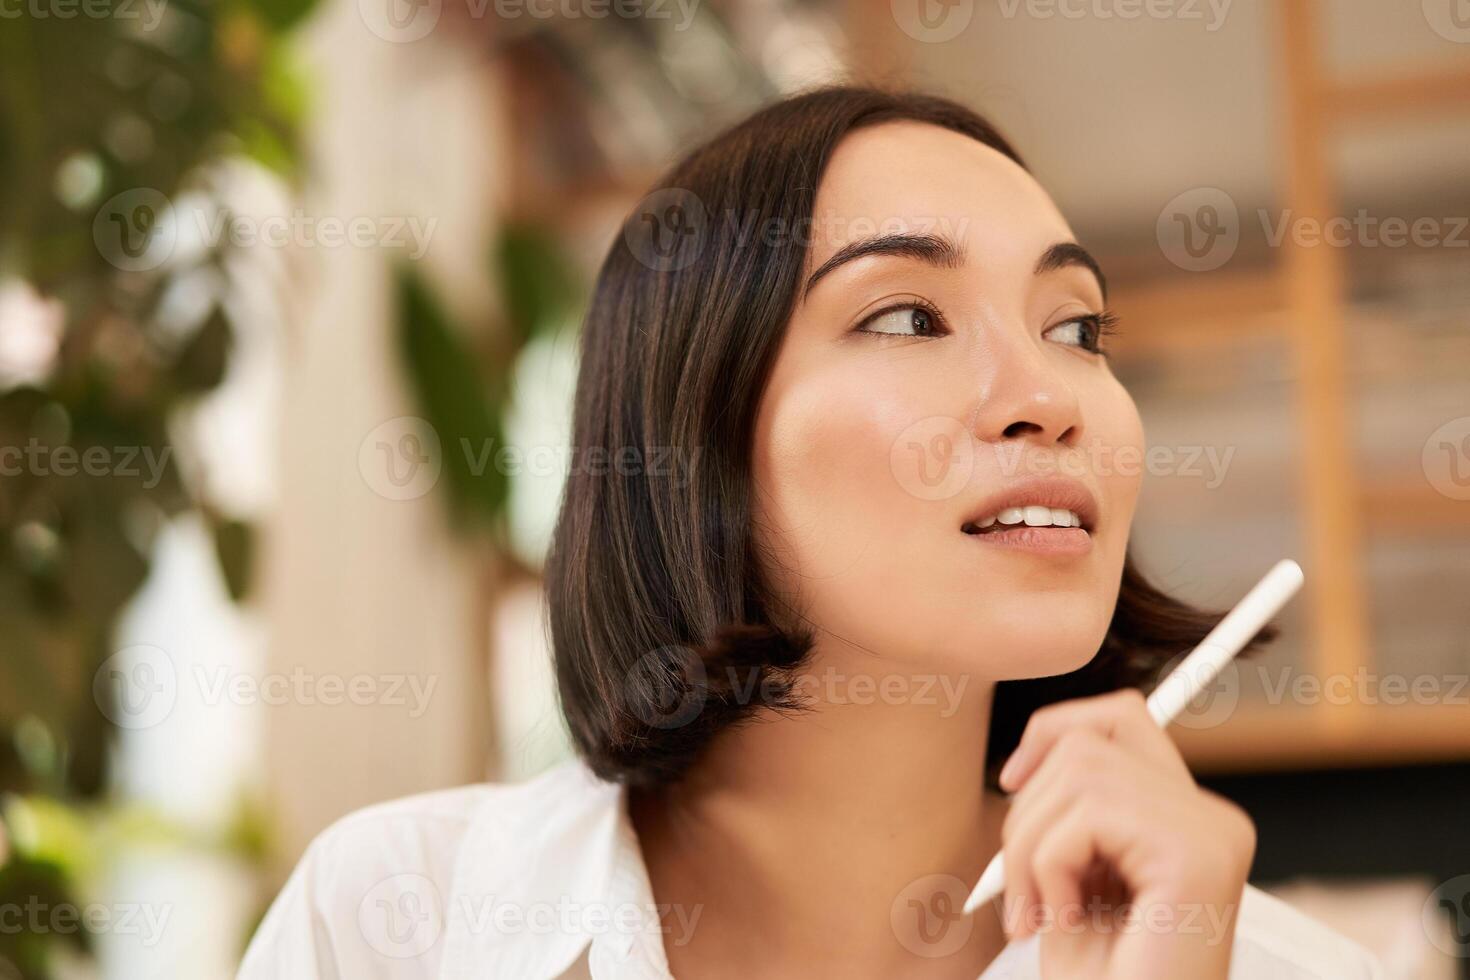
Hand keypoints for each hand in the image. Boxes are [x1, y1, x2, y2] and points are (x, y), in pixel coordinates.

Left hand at [993, 688, 1254, 979]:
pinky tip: (1065, 922)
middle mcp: (1213, 819)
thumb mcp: (1070, 879)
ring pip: (1079, 770)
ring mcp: (1212, 833)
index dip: (1053, 730)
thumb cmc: (1100, 979)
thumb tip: (1026, 763)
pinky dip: (1049, 867)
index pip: (1119, 717)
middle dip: (1027, 810)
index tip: (1012, 781)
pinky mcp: (1196, 856)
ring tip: (1043, 913)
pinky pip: (1087, 814)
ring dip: (1031, 847)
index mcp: (1187, 820)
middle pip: (1088, 740)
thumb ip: (1069, 811)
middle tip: (1023, 892)